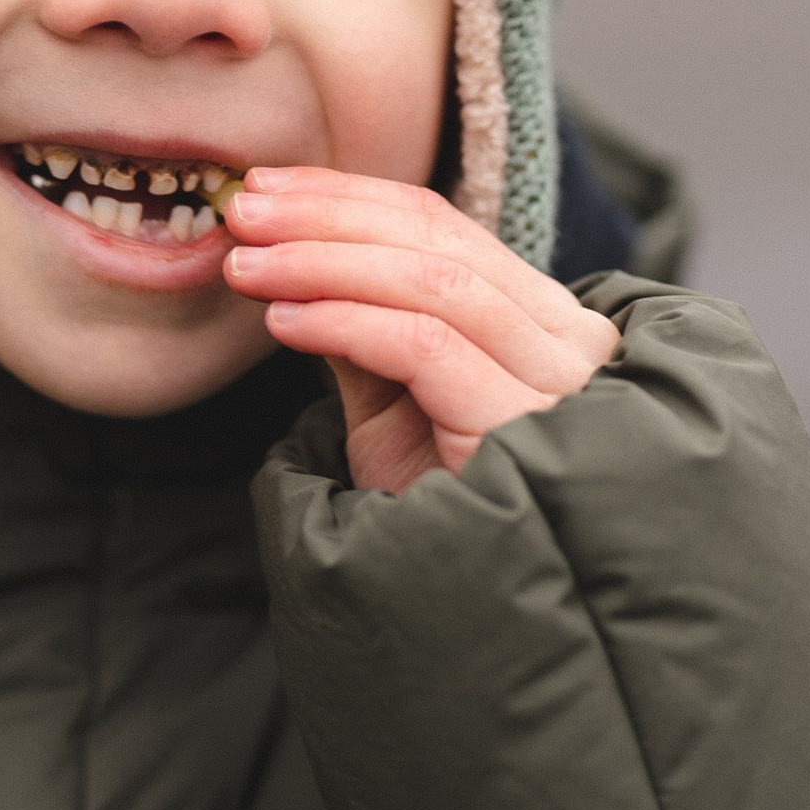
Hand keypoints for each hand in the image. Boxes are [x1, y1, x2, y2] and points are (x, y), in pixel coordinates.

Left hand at [222, 167, 621, 492]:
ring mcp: (554, 381)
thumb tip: (292, 266)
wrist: (478, 617)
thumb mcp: (392, 412)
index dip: (349, 199)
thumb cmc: (441, 519)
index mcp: (539, 325)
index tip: (267, 192)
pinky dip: (345, 322)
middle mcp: (565, 341)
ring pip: (431, 282)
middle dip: (328, 216)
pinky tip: (285, 321)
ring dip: (324, 262)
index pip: (445, 230)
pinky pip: (424, 345)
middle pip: (439, 240)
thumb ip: (361, 336)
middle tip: (245, 213)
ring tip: (247, 266)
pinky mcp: (524, 423)